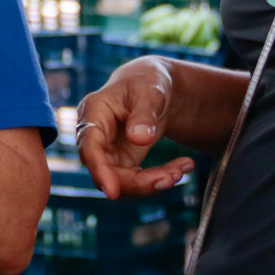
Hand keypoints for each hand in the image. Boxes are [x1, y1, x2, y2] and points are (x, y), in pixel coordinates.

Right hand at [75, 58, 191, 199]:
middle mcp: (94, 135)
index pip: (90, 146)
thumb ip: (145, 114)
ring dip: (152, 182)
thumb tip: (140, 139)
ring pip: (121, 180)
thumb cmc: (148, 82)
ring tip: (184, 167)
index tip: (112, 192)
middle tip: (174, 176)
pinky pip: (136, 179)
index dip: (99, 170)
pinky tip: (182, 166)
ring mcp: (106, 151)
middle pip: (106, 170)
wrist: (154, 86)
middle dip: (139, 181)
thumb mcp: (151, 91)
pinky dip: (159, 177)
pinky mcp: (120, 161)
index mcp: (93, 112)